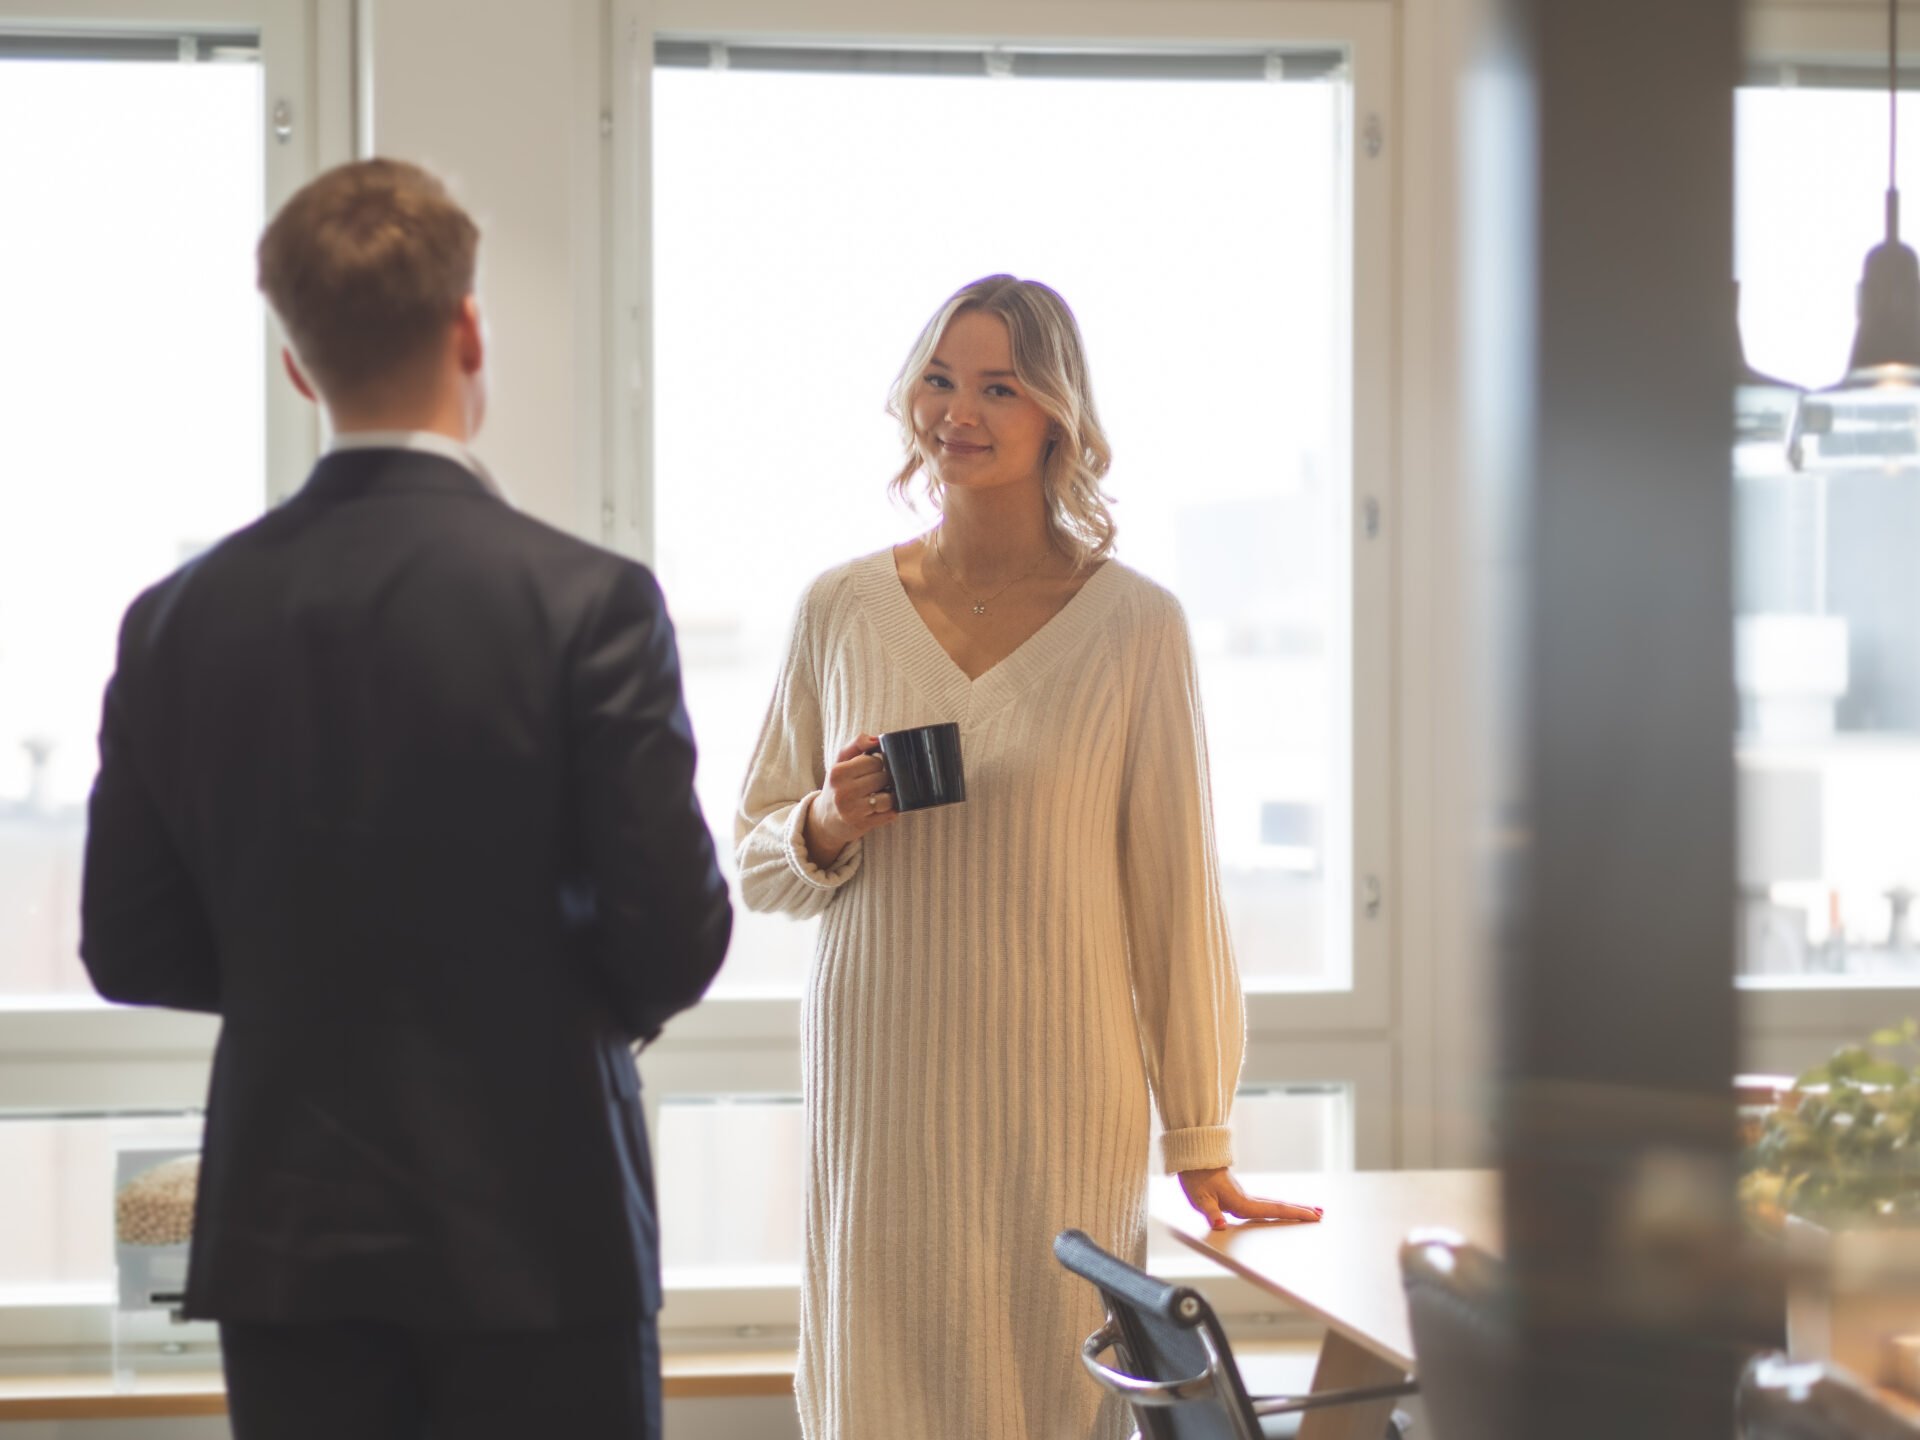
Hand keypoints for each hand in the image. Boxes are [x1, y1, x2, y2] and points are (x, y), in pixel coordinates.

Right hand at [803, 735, 898, 866]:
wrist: (825, 820)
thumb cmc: (837, 786)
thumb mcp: (840, 763)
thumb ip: (856, 744)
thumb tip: (875, 739)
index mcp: (838, 773)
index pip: (874, 761)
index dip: (878, 764)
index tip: (872, 769)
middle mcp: (844, 792)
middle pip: (883, 778)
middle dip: (884, 779)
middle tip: (876, 783)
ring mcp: (853, 810)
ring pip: (888, 798)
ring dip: (889, 796)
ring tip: (881, 795)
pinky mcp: (862, 825)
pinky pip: (889, 814)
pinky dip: (890, 810)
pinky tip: (881, 808)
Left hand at [1178, 1168, 1322, 1229]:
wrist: (1193, 1161)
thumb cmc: (1195, 1180)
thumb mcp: (1199, 1200)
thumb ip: (1211, 1214)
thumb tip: (1220, 1226)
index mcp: (1241, 1203)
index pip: (1273, 1209)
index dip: (1293, 1213)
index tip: (1312, 1216)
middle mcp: (1247, 1199)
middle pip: (1279, 1206)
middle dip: (1301, 1210)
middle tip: (1321, 1214)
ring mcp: (1245, 1197)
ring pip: (1274, 1204)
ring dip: (1293, 1208)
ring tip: (1312, 1211)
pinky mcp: (1240, 1196)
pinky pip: (1265, 1203)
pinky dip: (1280, 1207)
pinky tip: (1283, 1210)